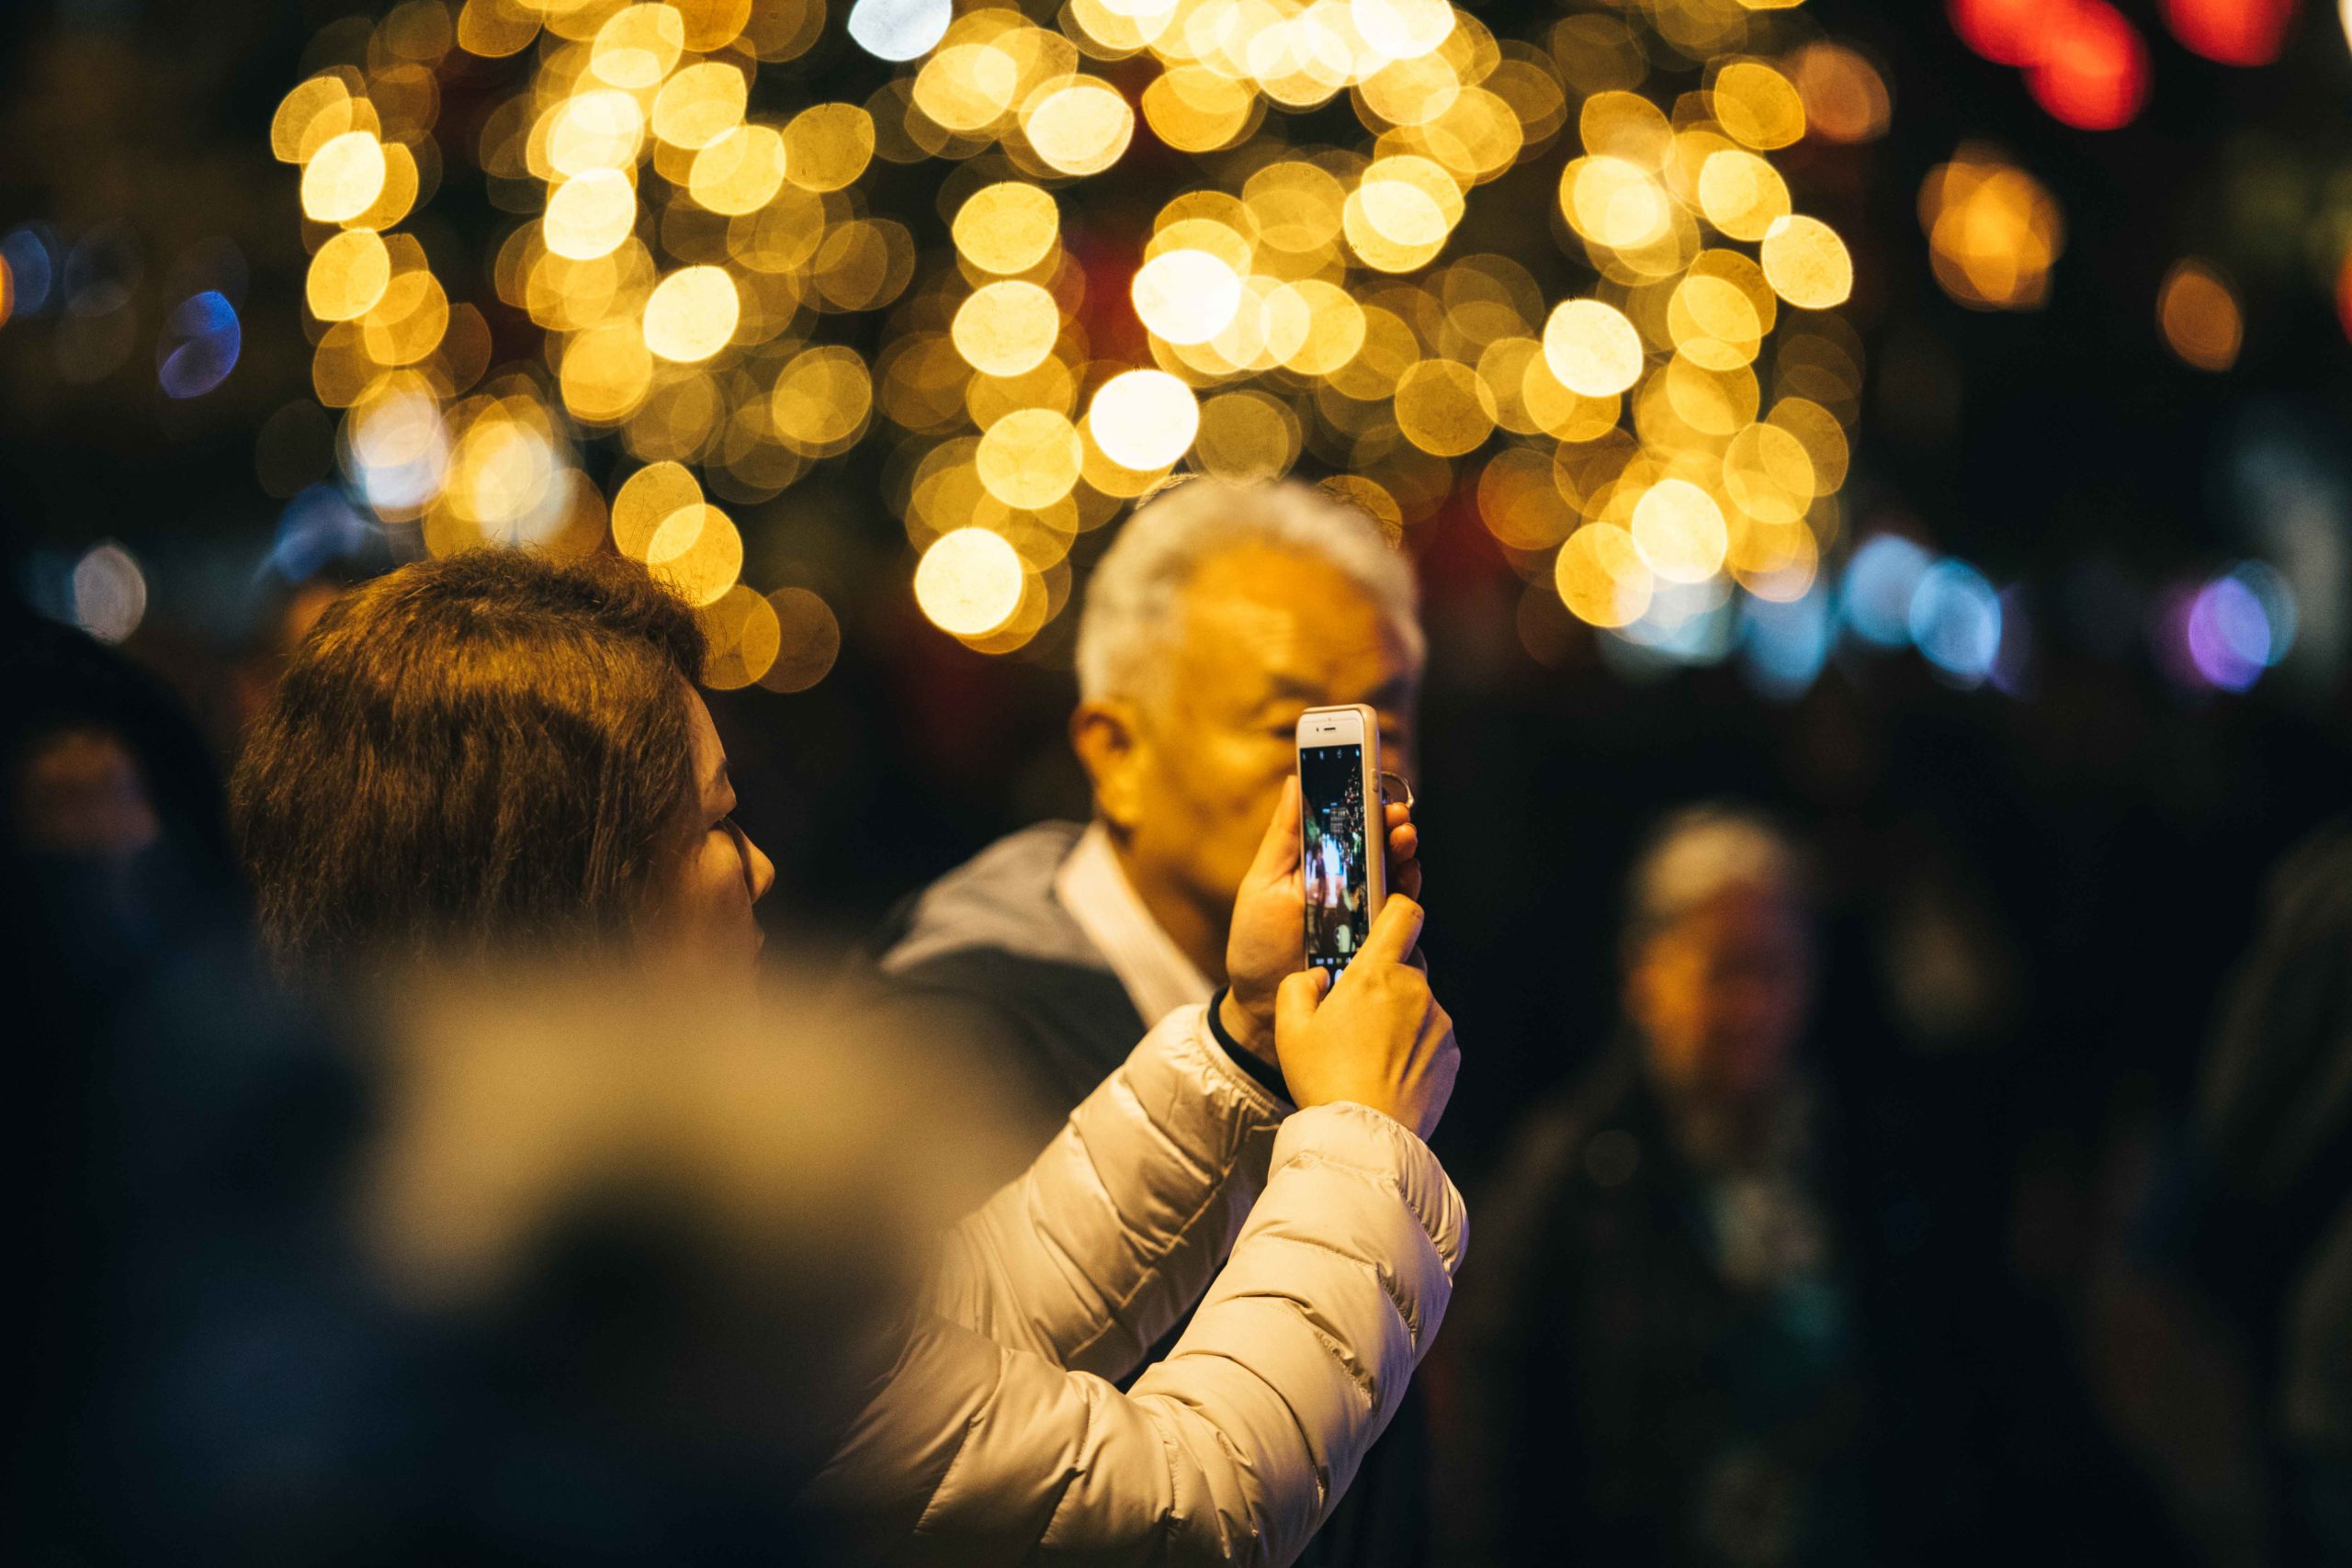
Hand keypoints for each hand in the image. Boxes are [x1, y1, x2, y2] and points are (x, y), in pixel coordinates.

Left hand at [1222, 776, 1425, 1061]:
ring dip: (1404, 849)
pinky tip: (1408, 874)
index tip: (1370, 777)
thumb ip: (1284, 836)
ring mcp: (1366, 910)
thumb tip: (1295, 779)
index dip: (1362, 798)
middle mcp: (1348, 882)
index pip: (1347, 822)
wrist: (1262, 1006)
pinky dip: (1409, 889)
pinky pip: (1403, 911)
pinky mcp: (1378, 939)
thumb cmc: (1257, 943)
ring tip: (1402, 835)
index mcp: (1320, 862)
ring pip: (1397, 871)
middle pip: (1378, 842)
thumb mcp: (1263, 883)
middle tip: (1393, 810)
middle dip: (1391, 820)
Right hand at [1272, 896, 1456, 1140]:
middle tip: (1357, 1013)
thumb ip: (1298, 987)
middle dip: (1386, 979)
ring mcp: (1439, 1024)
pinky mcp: (1451, 1055)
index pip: (1404, 914)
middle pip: (1407, 964)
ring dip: (1400, 1017)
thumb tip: (1319, 977)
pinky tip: (1387, 1073)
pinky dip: (1414, 1047)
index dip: (1397, 907)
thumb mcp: (1289, 1028)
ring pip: (1419, 1004)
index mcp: (1376, 973)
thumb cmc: (1324, 1079)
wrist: (1365, 1135)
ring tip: (1369, 1054)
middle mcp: (1415, 991)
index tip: (1386, 918)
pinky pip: (1432, 1038)